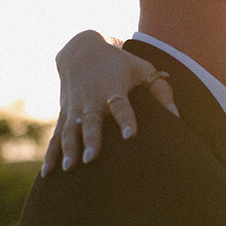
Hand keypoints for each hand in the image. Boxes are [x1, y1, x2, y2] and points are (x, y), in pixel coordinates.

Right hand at [43, 30, 176, 174]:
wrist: (81, 51)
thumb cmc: (120, 63)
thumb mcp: (142, 69)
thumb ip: (161, 90)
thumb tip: (177, 116)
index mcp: (113, 87)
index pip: (120, 105)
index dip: (126, 119)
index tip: (131, 136)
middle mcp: (91, 98)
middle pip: (91, 121)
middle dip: (91, 139)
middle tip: (92, 159)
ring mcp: (75, 108)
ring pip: (70, 131)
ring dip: (69, 149)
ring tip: (70, 168)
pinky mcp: (64, 115)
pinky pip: (56, 137)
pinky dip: (52, 155)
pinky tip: (48, 175)